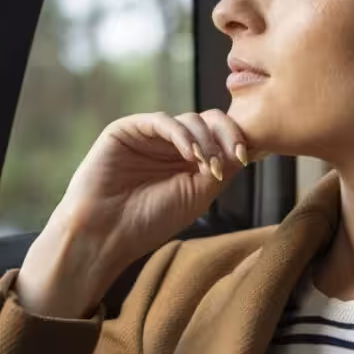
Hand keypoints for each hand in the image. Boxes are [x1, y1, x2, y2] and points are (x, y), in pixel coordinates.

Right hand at [18, 110, 252, 318]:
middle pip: (210, 121)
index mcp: (189, 161)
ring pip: (190, 119)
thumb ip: (220, 169)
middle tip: (233, 155)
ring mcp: (150, 136)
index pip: (221, 137)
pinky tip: (189, 154)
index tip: (247, 157)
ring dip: (205, 141)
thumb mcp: (196, 196)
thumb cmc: (149, 222)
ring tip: (206, 166)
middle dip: (226, 135)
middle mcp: (171, 145)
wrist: (106, 234)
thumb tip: (245, 145)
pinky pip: (162, 120)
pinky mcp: (127, 129)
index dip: (236, 140)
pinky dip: (182, 134)